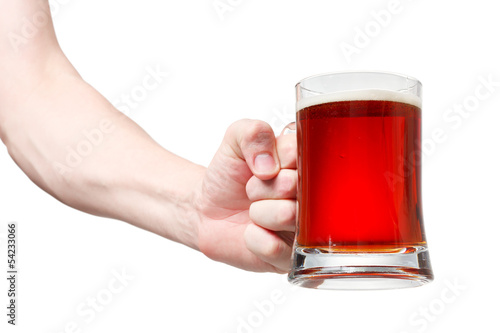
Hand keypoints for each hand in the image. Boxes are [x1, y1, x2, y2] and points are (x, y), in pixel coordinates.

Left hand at [195, 119, 296, 272]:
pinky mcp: (291, 259)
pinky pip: (273, 246)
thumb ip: (254, 133)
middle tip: (254, 190)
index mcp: (308, 166)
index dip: (279, 161)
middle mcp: (314, 198)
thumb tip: (269, 165)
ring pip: (288, 215)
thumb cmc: (229, 175)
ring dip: (259, 211)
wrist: (207, 209)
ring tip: (255, 211)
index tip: (264, 167)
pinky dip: (253, 238)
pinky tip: (253, 233)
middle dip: (263, 187)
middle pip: (295, 185)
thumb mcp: (236, 140)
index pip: (308, 156)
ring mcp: (306, 230)